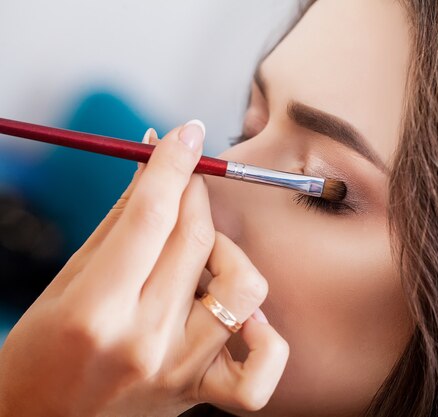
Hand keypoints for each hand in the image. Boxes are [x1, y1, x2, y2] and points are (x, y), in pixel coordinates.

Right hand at [0, 122, 288, 416]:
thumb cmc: (42, 353)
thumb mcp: (67, 282)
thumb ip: (119, 224)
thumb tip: (155, 167)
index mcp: (95, 310)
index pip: (150, 216)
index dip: (172, 163)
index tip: (187, 133)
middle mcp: (143, 342)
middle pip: (196, 239)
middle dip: (194, 191)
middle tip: (184, 180)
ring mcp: (178, 372)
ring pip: (242, 286)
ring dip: (227, 253)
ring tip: (201, 258)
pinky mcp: (199, 394)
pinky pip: (262, 372)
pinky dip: (264, 337)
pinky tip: (240, 317)